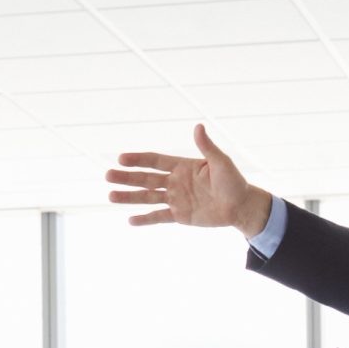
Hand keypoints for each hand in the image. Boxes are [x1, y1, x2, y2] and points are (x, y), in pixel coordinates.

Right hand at [106, 125, 272, 233]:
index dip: (138, 159)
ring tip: (111, 196)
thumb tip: (198, 126)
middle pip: (146, 179)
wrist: (241, 206)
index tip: (121, 159)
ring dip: (130, 197)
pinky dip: (146, 220)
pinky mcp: (180, 215)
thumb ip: (207, 147)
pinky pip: (159, 217)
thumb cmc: (233, 181)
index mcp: (182, 166)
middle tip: (107, 176)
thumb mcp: (221, 162)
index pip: (155, 161)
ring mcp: (176, 199)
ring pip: (148, 198)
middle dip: (127, 178)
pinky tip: (130, 220)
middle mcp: (175, 182)